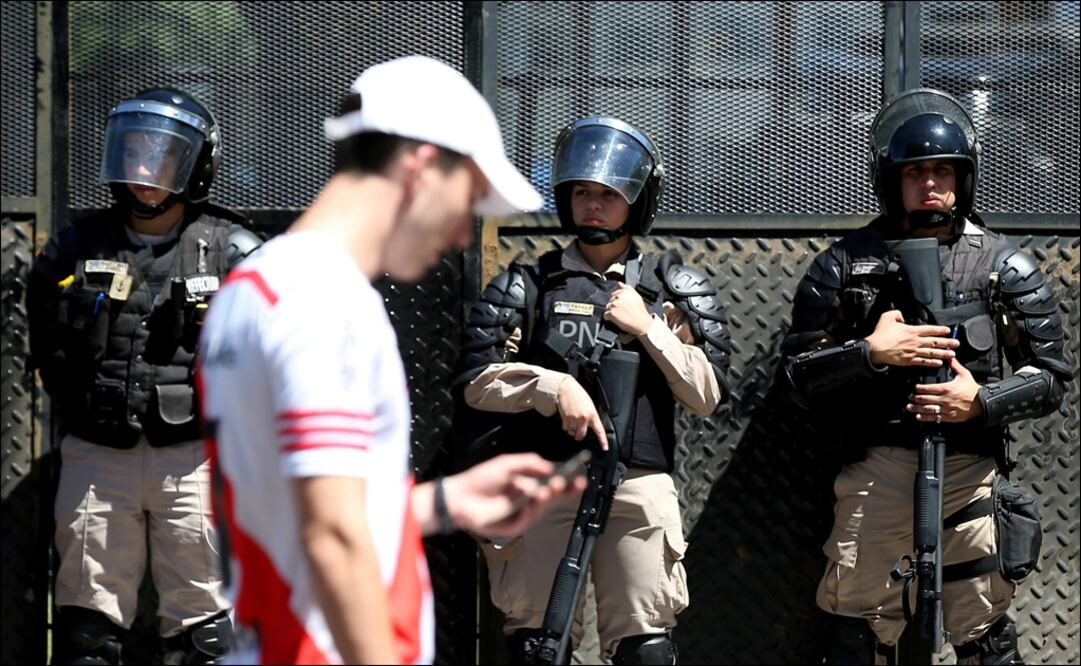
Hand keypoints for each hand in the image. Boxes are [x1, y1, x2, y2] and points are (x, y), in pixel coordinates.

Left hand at [444, 453, 586, 539]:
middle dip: (564, 491)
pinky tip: (533, 498)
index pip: (552, 484)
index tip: (579, 475)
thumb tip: (549, 466)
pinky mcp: (513, 527)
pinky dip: (531, 509)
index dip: (566, 481)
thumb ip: (529, 462)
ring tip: (552, 486)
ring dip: (548, 497)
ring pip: (542, 509)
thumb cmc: (480, 480)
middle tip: (573, 482)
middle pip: (551, 498)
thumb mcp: (507, 464)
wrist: (459, 497)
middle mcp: (527, 501)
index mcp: (527, 486)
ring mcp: (521, 515)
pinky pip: (527, 519)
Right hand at [556, 377, 607, 450]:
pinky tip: (567, 417)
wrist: (566, 388)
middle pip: (581, 436)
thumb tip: (590, 425)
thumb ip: (591, 416)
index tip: (605, 448)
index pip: (599, 430)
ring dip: (571, 429)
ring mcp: (574, 419)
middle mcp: (584, 418)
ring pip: (572, 432)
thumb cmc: (578, 395)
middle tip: (578, 430)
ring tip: (572, 418)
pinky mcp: (566, 419)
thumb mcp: (589, 405)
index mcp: (593, 415)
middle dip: (578, 435)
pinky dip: (565, 425)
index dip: (603, 441)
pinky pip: (565, 428)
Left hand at [603, 282, 652, 335]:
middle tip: (622, 311)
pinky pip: (605, 315)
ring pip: (607, 307)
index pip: (614, 294)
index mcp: (624, 292)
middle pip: (610, 301)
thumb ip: (627, 288)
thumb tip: (619, 283)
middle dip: (614, 306)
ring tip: (620, 315)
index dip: (618, 301)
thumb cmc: (640, 310)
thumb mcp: (636, 296)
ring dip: (611, 312)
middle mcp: (618, 297)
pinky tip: (616, 319)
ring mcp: (614, 305)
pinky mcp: (611, 313)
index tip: (623, 305)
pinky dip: (609, 318)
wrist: (642, 323)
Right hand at [865, 310, 958, 367]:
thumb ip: (896, 314)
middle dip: (947, 342)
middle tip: (956, 344)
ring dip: (943, 353)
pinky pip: (924, 362)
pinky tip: (939, 363)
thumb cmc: (880, 335)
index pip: (930, 329)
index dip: (940, 330)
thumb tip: (901, 316)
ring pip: (932, 352)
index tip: (948, 330)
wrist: (875, 349)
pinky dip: (932, 363)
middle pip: (935, 342)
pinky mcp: (909, 360)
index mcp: (912, 330)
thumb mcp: (887, 317)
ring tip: (952, 354)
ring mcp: (913, 352)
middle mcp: (915, 341)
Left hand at [906, 357, 983, 423]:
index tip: (914, 388)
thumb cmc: (972, 389)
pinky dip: (925, 417)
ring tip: (910, 407)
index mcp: (946, 388)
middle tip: (909, 397)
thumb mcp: (964, 374)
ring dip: (917, 408)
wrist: (982, 403)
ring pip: (928, 409)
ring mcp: (946, 409)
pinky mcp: (949, 417)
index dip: (919, 388)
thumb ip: (954, 365)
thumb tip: (949, 356)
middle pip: (925, 399)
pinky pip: (935, 418)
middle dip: (915, 398)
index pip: (928, 388)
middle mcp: (944, 399)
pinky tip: (919, 416)